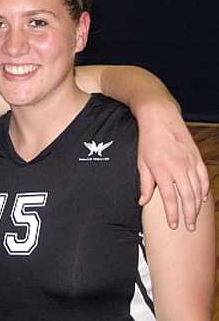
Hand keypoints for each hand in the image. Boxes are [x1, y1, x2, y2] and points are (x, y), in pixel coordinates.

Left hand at [136, 101, 208, 230]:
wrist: (160, 118)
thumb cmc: (148, 141)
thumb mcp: (141, 162)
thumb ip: (144, 184)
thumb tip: (142, 202)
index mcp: (162, 169)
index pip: (169, 198)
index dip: (172, 214)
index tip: (174, 225)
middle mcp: (178, 167)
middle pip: (187, 197)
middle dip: (189, 215)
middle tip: (189, 227)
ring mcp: (189, 162)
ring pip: (197, 189)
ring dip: (197, 206)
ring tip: (195, 218)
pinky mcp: (196, 157)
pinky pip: (203, 177)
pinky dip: (204, 190)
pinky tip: (202, 199)